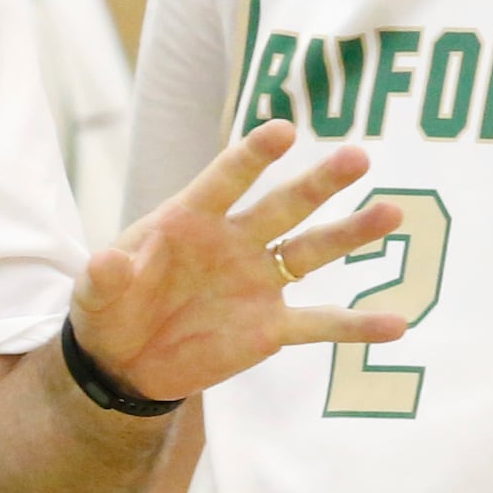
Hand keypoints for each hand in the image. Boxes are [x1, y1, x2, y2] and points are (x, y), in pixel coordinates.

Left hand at [68, 120, 402, 407]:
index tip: (284, 130)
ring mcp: (257, 282)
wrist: (123, 361)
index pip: (226, 179)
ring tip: (391, 213)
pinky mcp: (271, 327)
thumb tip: (107, 263)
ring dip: (350, 234)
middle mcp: (234, 241)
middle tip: (357, 157)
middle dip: (319, 183)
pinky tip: (397, 325)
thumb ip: (105, 277)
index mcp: (191, 219)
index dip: (253, 156)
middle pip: (283, 205)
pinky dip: (356, 326)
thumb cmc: (109, 309)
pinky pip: (320, 324)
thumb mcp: (95, 295)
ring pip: (312, 252)